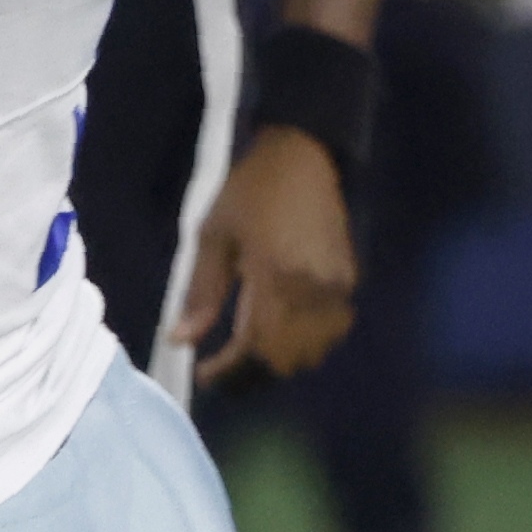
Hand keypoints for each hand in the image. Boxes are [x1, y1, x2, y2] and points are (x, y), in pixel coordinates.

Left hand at [175, 121, 361, 385]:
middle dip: (253, 372)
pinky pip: (332, 330)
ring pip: (314, 350)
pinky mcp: (350, 280)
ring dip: (281, 359)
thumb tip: (182, 341)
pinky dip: (307, 342)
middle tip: (223, 368)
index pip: (255, 346)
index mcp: (276, 276)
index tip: (204, 375)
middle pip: (288, 358)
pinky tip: (281, 332)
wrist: (304, 156)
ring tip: (248, 353)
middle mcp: (314, 289)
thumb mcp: (212, 237)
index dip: (229, 370)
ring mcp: (338, 287)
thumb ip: (200, 293)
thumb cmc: (250, 190)